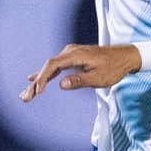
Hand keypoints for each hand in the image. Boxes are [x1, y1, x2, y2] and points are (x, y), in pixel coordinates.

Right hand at [21, 43, 140, 100]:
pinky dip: (46, 75)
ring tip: (27, 94)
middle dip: (36, 83)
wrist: (125, 57)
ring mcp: (71, 53)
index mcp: (75, 55)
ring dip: (39, 81)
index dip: (42, 78)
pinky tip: (34, 79)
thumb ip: (79, 80)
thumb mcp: (98, 78)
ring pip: (51, 67)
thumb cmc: (114, 68)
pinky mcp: (73, 57)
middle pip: (48, 67)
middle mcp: (70, 51)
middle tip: (25, 98)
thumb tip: (61, 84)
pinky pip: (56, 66)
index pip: (52, 66)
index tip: (37, 91)